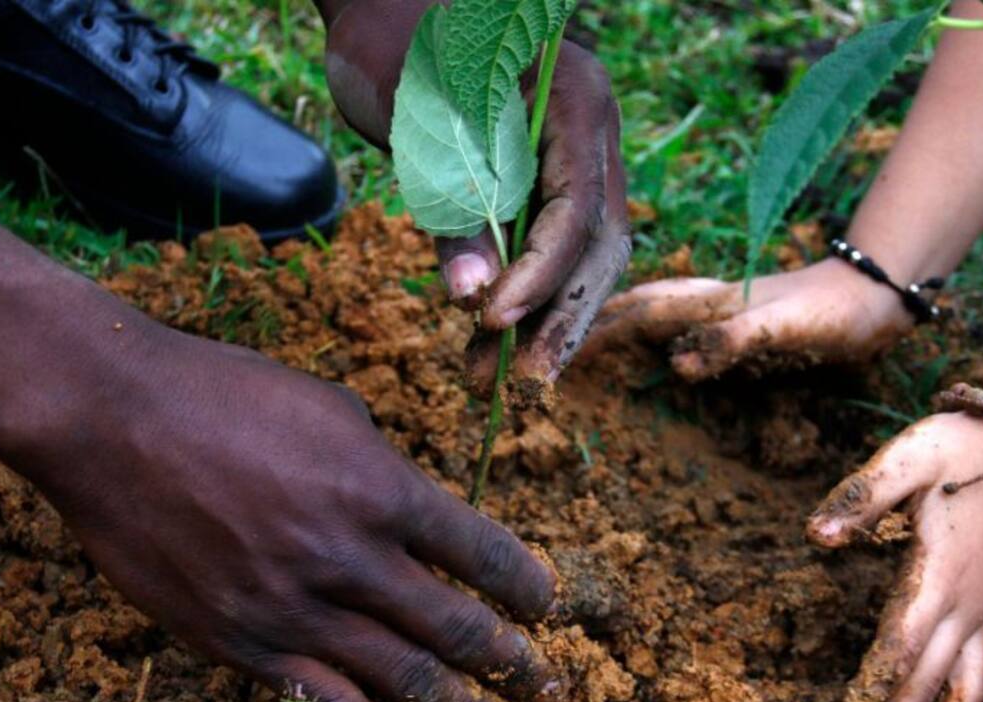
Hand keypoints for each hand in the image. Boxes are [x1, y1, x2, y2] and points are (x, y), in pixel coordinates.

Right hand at [27, 326, 557, 701]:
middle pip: (456, 626)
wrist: (112, 420)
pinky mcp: (240, 641)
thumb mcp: (329, 408)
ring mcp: (295, 606)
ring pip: (401, 677)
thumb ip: (380, 467)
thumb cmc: (223, 394)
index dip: (525, 587)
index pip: (480, 552)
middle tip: (550, 687)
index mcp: (381, 488)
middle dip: (513, 663)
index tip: (548, 608)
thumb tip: (411, 512)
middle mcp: (350, 556)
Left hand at [321, 2, 629, 395]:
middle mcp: (590, 135)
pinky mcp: (544, 182)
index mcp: (576, 103)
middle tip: (522, 382)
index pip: (577, 211)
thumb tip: (474, 298)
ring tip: (489, 375)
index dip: (541, 276)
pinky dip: (521, 294)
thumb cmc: (396, 46)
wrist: (382, 7)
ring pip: (580, 258)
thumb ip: (452, 210)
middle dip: (560, 317)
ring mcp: (573, 159)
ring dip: (540, 319)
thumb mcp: (419, 127)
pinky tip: (487, 337)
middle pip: (599, 246)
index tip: (494, 324)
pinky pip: (549, 249)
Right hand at [582, 258, 912, 380]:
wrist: (878, 296)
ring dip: (616, 322)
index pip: (632, 313)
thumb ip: (732, 341)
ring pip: (651, 311)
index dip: (591, 328)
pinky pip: (678, 327)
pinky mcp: (735, 323)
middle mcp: (703, 302)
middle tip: (553, 340)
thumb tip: (676, 364)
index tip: (547, 344)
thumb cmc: (832, 312)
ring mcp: (717, 310)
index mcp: (704, 301)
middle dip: (592, 320)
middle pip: (632, 306)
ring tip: (586, 338)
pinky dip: (654, 333)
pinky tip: (657, 348)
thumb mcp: (783, 327)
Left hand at [806, 411, 982, 701]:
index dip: (877, 681)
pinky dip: (972, 685)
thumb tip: (815, 536)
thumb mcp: (907, 459)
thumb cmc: (961, 449)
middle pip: (930, 670)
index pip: (902, 640)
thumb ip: (860, 496)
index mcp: (937, 572)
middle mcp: (964, 598)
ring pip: (966, 672)